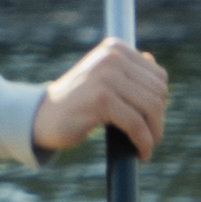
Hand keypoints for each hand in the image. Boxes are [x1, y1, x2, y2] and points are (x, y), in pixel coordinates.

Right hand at [35, 40, 172, 157]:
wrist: (41, 117)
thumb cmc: (76, 101)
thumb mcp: (101, 79)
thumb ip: (126, 69)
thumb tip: (152, 60)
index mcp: (113, 49)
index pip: (158, 76)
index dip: (159, 102)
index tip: (149, 120)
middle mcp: (111, 57)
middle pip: (158, 92)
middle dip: (157, 119)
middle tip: (148, 137)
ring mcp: (105, 77)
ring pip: (151, 108)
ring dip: (153, 133)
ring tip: (145, 146)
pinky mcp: (101, 99)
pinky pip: (136, 124)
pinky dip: (143, 142)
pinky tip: (140, 152)